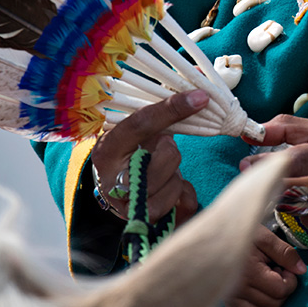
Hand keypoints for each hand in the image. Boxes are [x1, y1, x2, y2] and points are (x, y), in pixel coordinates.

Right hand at [89, 90, 206, 223]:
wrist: (113, 192)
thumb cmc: (127, 156)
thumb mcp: (132, 134)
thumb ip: (157, 115)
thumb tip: (199, 84)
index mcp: (107, 151)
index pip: (141, 125)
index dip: (172, 109)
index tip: (200, 97)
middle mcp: (114, 182)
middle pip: (165, 157)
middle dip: (171, 150)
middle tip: (160, 148)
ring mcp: (131, 206)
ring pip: (176, 183)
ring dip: (176, 173)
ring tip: (160, 171)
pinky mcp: (149, 222)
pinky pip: (184, 201)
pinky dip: (183, 190)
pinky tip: (168, 187)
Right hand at [225, 225, 307, 306]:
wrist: (214, 236)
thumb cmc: (240, 234)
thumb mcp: (264, 237)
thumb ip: (284, 253)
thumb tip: (301, 271)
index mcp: (249, 271)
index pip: (280, 290)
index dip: (289, 281)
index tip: (283, 268)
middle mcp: (238, 289)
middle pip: (273, 304)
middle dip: (281, 291)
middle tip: (274, 274)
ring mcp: (230, 298)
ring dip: (269, 306)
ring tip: (265, 287)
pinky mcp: (225, 303)